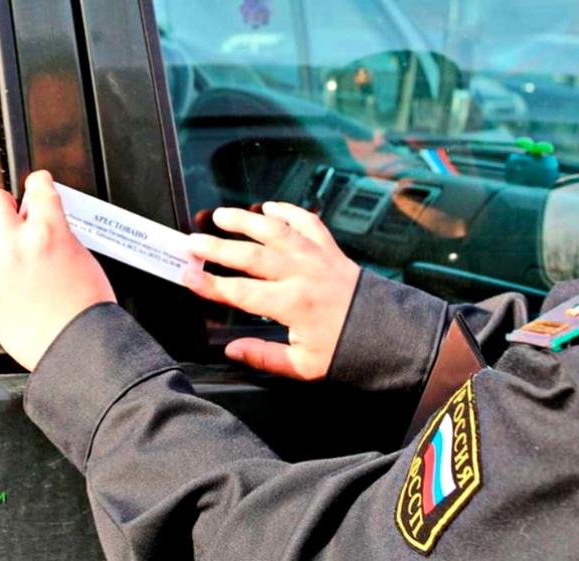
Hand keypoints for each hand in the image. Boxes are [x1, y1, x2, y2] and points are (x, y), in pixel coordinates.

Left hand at [0, 170, 115, 369]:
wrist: (74, 346)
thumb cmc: (87, 309)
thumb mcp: (83, 259)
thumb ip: (60, 237)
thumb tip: (47, 228)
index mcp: (49, 231)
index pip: (38, 189)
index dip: (38, 183)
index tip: (37, 183)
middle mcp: (17, 243)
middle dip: (4, 205)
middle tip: (13, 213)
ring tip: (6, 246)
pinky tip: (5, 273)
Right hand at [184, 203, 360, 380]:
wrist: (391, 334)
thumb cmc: (346, 350)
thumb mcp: (304, 366)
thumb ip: (264, 356)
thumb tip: (231, 350)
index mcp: (293, 305)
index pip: (241, 293)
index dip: (210, 285)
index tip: (188, 276)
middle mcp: (303, 275)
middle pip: (251, 256)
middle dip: (218, 248)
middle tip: (193, 243)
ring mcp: (318, 257)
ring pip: (276, 231)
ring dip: (247, 220)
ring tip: (221, 215)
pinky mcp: (331, 249)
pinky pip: (308, 223)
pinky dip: (289, 212)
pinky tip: (270, 207)